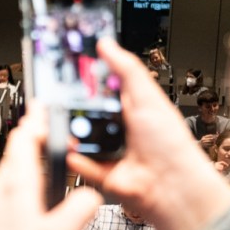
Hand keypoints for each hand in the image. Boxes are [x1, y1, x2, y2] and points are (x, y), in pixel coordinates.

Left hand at [0, 106, 101, 229]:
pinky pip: (10, 186)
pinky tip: (37, 192)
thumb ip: (81, 208)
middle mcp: (1, 188)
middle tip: (52, 123)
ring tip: (50, 153)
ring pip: (13, 167)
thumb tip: (92, 194)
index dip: (38, 118)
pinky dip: (26, 177)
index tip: (47, 104)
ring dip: (31, 156)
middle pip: (16, 148)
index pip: (24, 136)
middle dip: (35, 133)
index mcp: (16, 184)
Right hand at [68, 39, 229, 229]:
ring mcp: (111, 151)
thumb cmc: (169, 143)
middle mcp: (121, 129)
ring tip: (62, 124)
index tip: (70, 70)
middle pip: (89, 112)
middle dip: (75, 108)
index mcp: (133, 108)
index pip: (106, 88)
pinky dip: (74, 158)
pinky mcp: (102, 173)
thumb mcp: (146, 95)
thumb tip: (108, 44)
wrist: (170, 185)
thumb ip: (126, 69)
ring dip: (72, 133)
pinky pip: (81, 163)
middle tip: (60, 99)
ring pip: (81, 138)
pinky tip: (69, 149)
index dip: (89, 80)